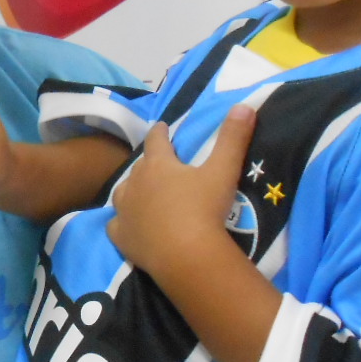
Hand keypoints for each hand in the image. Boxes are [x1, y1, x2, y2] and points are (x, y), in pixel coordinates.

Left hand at [106, 105, 254, 287]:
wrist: (186, 256)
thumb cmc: (204, 209)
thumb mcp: (223, 171)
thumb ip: (232, 138)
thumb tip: (244, 105)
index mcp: (157, 165)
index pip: (156, 140)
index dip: (160, 132)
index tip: (161, 127)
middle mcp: (134, 183)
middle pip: (139, 167)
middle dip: (148, 163)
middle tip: (158, 164)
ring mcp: (124, 211)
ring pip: (122, 192)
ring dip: (132, 189)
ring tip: (140, 191)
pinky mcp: (121, 237)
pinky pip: (116, 225)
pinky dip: (123, 222)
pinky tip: (127, 225)